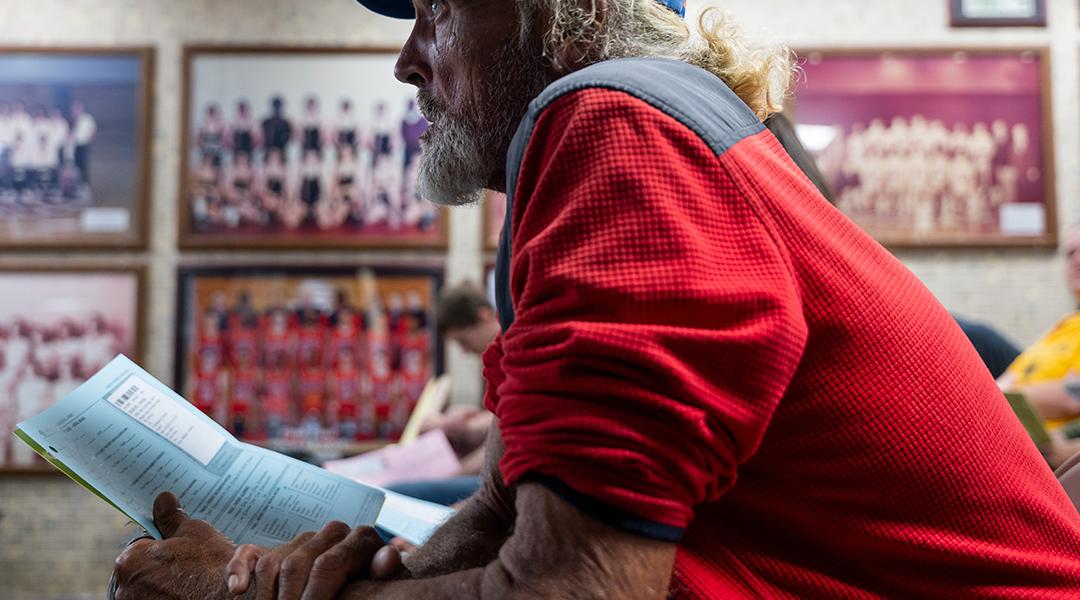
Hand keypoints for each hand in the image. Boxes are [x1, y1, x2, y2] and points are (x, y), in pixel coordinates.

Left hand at [113, 492, 234, 599]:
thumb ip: (172, 518)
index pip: (140, 548)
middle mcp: (123, 587)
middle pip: (140, 571)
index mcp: (130, 559)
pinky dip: (165, 599)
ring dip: (160, 587)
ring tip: (188, 586)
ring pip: (146, 590)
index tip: (179, 554)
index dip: (162, 549)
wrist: (231, 599)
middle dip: (158, 569)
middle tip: (186, 570)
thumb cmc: (212, 568)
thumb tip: (162, 500)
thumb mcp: (195, 533)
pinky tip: (185, 596)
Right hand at [225, 521, 405, 599]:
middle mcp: (331, 533)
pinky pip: (247, 555)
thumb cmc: (371, 589)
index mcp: (361, 539)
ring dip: (266, 596)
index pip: (328, 565)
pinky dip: (237, 571)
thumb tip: (387, 557)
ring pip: (272, 564)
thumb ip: (382, 570)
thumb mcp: (379, 583)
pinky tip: (237, 591)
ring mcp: (300, 542)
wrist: (361, 580)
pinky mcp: (273, 551)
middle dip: (290, 599)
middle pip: (295, 566)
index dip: (316, 596)